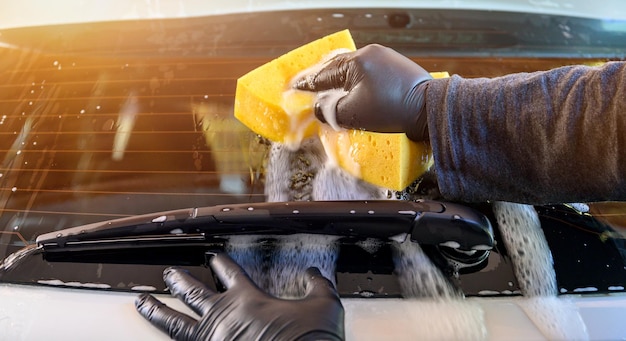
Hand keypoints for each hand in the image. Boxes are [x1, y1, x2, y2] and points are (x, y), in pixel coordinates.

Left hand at [135, 253, 344, 340]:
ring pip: (174, 322)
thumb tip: (315, 272)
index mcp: (248, 299)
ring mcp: (212, 340)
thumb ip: (318, 284)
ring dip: (156, 310)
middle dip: (179, 281)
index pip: (229, 272)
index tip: (214, 257)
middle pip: (192, 292)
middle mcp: (224, 317)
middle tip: (169, 274)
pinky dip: (172, 338)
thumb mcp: (324, 305)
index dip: (220, 262)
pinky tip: (163, 338)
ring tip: (143, 303)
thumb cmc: (311, 340)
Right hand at [295, 44, 431, 141]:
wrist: (430, 109)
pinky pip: (368, 73)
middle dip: (322, 79)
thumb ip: (330, 111)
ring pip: (354, 69)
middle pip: (338, 67)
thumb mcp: (354, 113)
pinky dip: (356, 82)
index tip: (293, 86)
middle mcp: (371, 54)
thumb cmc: (392, 109)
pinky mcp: (397, 68)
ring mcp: (386, 59)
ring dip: (340, 81)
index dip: (307, 83)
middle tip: (308, 87)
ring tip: (329, 91)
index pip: (324, 74)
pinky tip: (354, 91)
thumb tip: (319, 108)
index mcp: (358, 61)